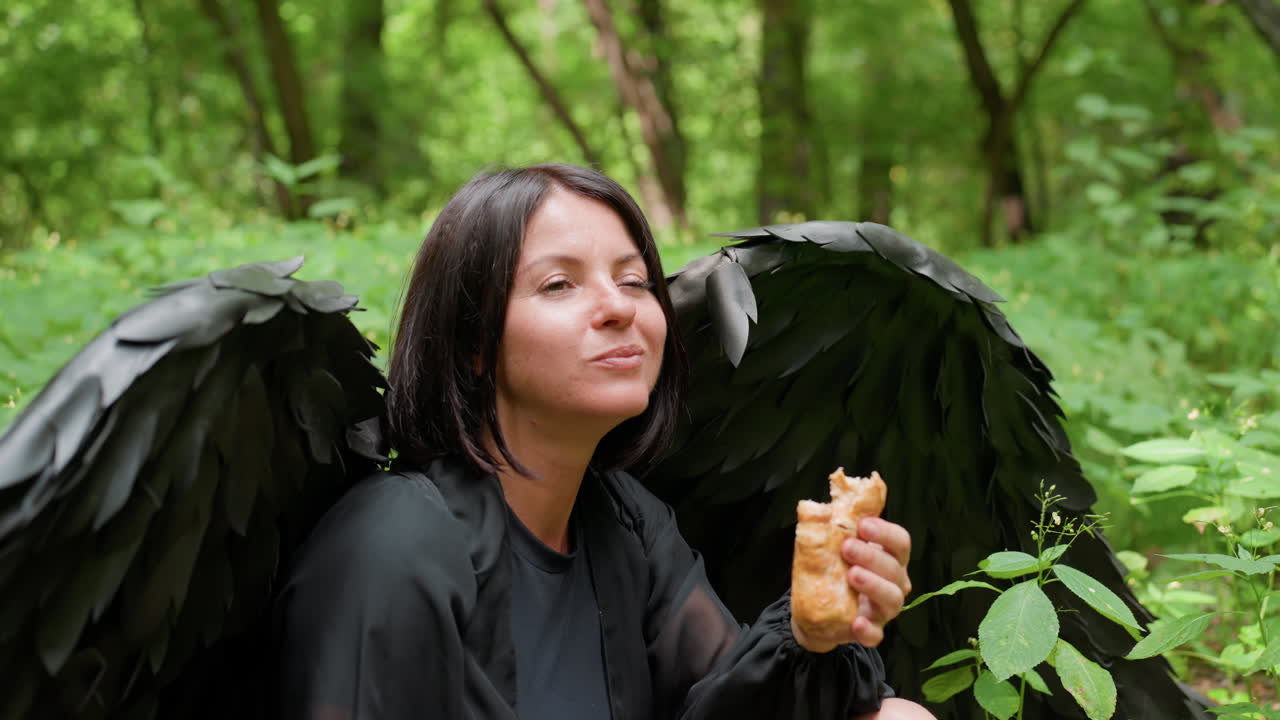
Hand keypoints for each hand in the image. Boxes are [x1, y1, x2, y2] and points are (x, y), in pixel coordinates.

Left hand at [791, 516, 912, 651]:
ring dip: (874, 585)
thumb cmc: (834, 570)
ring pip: (892, 599)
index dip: (885, 532)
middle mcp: (894, 583)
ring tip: (852, 575)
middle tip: (847, 547)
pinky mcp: (871, 631)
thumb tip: (814, 510)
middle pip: (895, 569)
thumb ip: (833, 532)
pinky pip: (876, 634)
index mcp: (889, 558)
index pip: (900, 542)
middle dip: (872, 556)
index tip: (863, 524)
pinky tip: (856, 622)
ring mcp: (884, 609)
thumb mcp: (833, 549)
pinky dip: (868, 629)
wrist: (818, 608)